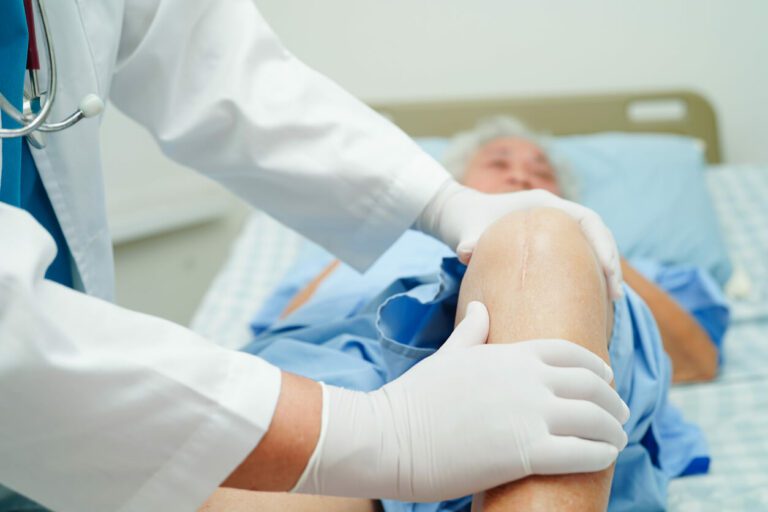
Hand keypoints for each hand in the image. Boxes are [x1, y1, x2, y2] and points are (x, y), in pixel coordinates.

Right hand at [292, 302, 628, 500]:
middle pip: (590, 385)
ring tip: (617, 439)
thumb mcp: (448, 355)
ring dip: (613, 430)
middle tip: (619, 414)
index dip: (594, 365)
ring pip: (593, 420)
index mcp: (509, 354)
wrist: (391, 435)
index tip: (605, 377)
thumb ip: (471, 331)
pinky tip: (605, 457)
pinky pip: (581, 452)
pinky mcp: (525, 453)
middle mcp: (527, 379)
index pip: (568, 352)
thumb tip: (482, 308)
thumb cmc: (415, 397)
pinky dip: (600, 454)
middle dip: (611, 401)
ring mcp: (528, 415)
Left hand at [417, 181, 622, 298]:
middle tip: (614, 297)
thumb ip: (468, 239)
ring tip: (607, 306)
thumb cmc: (465, 221)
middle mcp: (555, 214)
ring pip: (589, 250)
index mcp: (544, 203)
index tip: (608, 272)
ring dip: (601, 274)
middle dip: (610, 264)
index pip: (588, 219)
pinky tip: (586, 306)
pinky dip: (585, 279)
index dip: (603, 244)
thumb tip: (465, 252)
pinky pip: (576, 261)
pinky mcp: (550, 247)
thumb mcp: (465, 230)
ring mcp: (555, 230)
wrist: (458, 218)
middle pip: (596, 236)